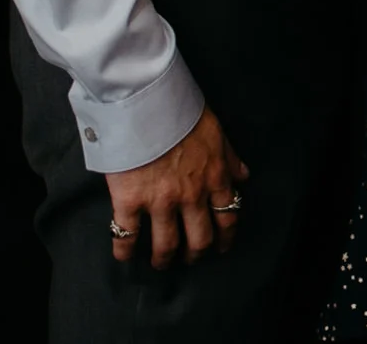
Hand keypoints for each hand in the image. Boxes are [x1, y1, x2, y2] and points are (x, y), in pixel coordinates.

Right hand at [103, 108, 248, 268]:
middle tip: (189, 258)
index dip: (225, 238)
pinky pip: (126, 236)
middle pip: (199, 239)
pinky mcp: (129, 201)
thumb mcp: (216, 131)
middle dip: (196, 254)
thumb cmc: (181, 112)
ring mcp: (160, 201)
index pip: (227, 218)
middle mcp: (191, 196)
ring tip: (160, 262)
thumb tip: (243, 177)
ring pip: (166, 245)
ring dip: (164, 259)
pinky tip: (124, 256)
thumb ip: (230, 157)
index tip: (221, 247)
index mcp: (214, 178)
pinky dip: (124, 251)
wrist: (145, 103)